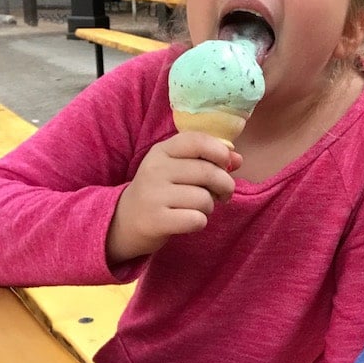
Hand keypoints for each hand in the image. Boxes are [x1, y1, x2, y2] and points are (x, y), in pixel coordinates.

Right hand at [106, 132, 241, 262]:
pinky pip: (196, 219)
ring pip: (204, 199)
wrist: (125, 219)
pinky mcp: (155, 220)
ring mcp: (153, 195)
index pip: (197, 141)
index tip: (226, 164)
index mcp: (162, 151)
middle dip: (225, 185)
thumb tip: (238, 159)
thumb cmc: (162, 190)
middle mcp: (155, 169)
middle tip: (223, 194)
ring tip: (199, 208)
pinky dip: (200, 222)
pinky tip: (189, 220)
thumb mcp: (179, 168)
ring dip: (209, 206)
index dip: (220, 151)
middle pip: (208, 172)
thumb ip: (209, 160)